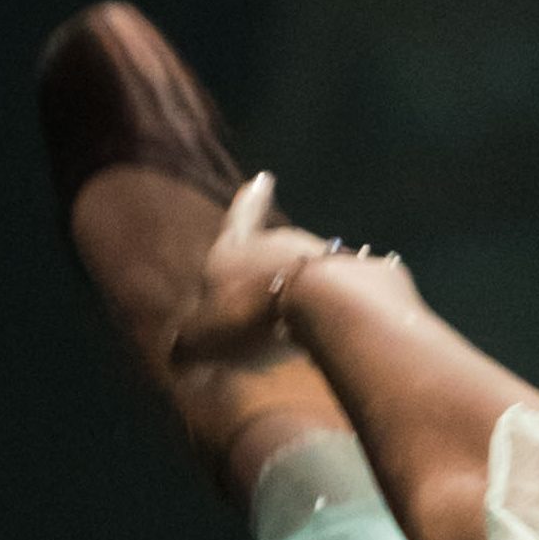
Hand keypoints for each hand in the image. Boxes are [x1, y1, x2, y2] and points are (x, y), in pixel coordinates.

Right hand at [168, 173, 362, 374]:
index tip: (265, 178)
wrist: (323, 304)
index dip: (249, 201)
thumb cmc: (252, 315)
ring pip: (312, 276)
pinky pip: (346, 298)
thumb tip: (179, 361)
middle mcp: (280, 244)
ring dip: (309, 297)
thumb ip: (189, 347)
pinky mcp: (359, 281)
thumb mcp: (205, 338)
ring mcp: (322, 259)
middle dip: (276, 270)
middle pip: (277, 253)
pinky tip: (340, 336)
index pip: (239, 218)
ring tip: (307, 330)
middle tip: (277, 296)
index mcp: (236, 250)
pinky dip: (340, 314)